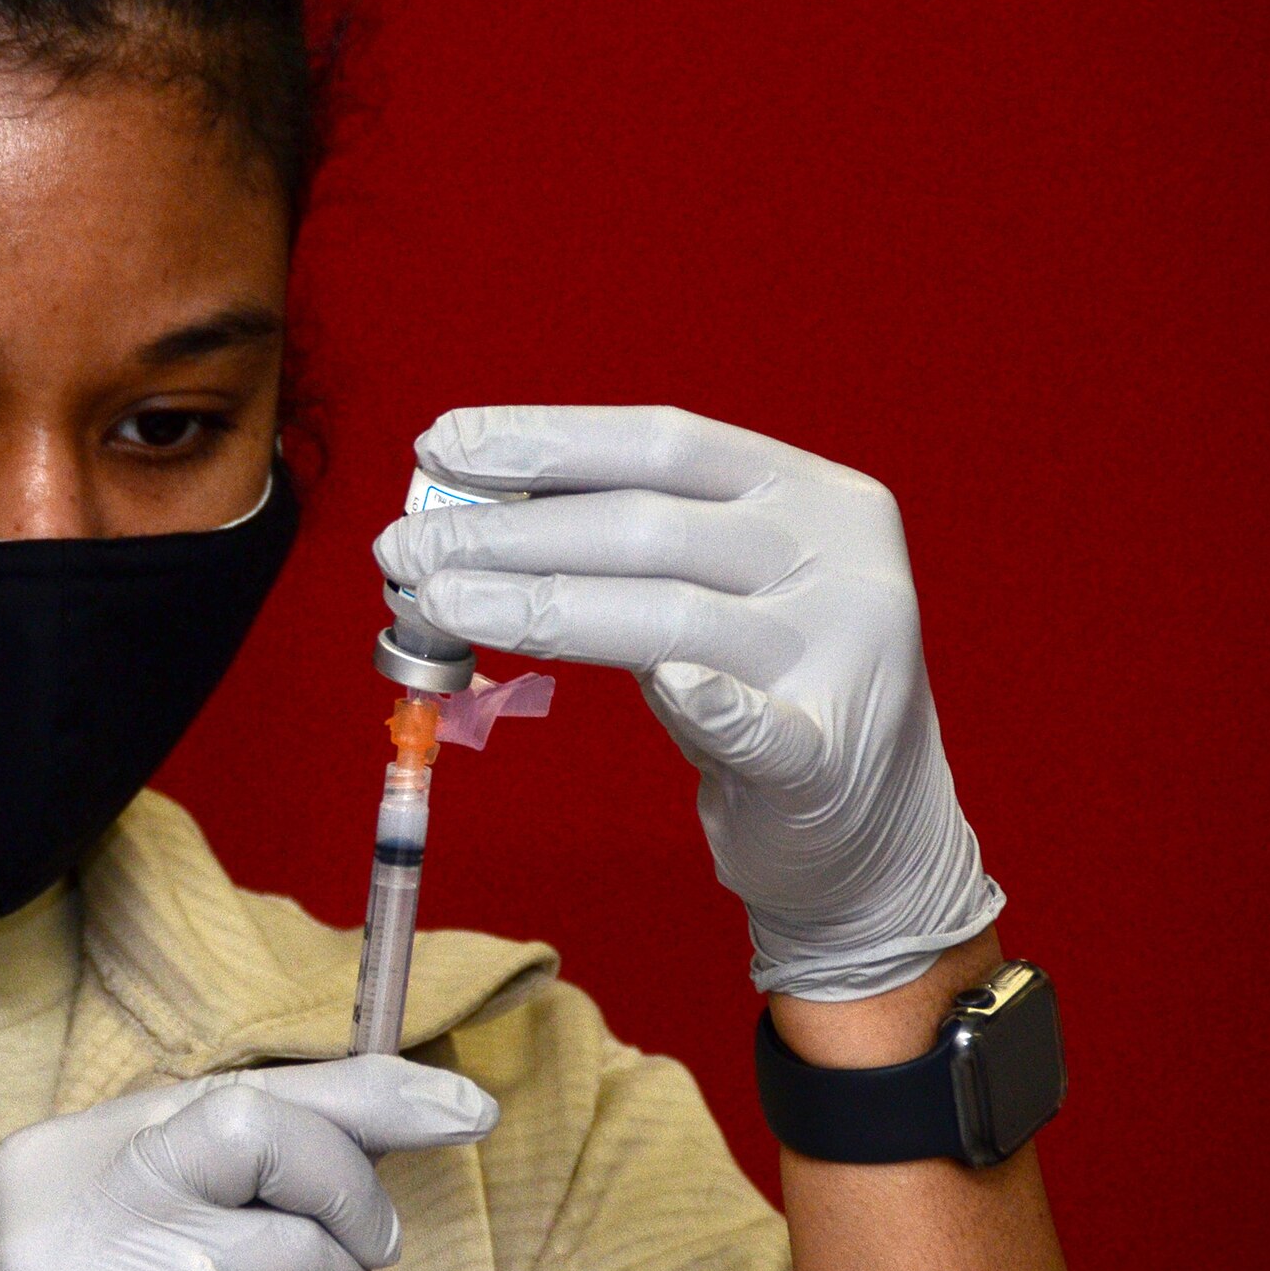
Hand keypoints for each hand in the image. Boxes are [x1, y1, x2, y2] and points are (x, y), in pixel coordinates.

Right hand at [0, 1053, 498, 1270]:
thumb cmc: (108, 1260)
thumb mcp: (161, 1176)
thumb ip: (264, 1134)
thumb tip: (428, 1104)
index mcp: (73, 1153)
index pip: (245, 1102)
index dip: (366, 1099)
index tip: (467, 1108)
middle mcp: (81, 1218)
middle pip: (264, 1145)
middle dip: (347, 1186)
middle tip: (373, 1242)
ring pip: (289, 1256)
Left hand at [373, 405, 1001, 1000]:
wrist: (867, 831)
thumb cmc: (759, 688)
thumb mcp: (715, 589)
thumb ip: (623, 543)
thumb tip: (468, 505)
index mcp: (812, 495)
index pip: (663, 442)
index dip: (546, 438)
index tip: (440, 445)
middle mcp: (840, 561)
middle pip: (648, 527)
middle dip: (507, 532)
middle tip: (403, 545)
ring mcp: (847, 659)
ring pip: (670, 619)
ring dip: (532, 606)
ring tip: (431, 602)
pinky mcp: (832, 760)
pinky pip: (757, 727)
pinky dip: (706, 704)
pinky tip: (665, 687)